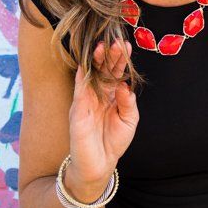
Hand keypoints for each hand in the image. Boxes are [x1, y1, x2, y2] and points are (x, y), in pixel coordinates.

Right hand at [65, 39, 138, 197]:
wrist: (100, 165)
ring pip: (89, 76)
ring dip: (95, 62)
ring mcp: (86, 101)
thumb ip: (128, 102)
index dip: (120, 59)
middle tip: (117, 42)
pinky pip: (79, 92)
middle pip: (102, 69)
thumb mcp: (129, 121)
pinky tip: (86, 67)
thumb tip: (125, 84)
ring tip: (102, 48)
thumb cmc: (113, 141)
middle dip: (109, 55)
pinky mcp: (78, 112)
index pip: (115, 72)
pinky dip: (82, 79)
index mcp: (111, 94)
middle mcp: (97, 94)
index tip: (127, 45)